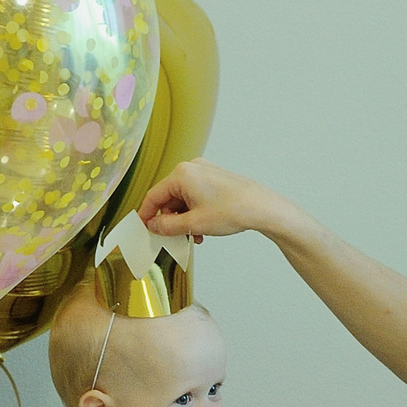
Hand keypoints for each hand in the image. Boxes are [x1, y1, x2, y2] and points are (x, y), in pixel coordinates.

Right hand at [135, 159, 306, 241]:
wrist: (262, 207)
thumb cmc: (233, 210)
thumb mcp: (194, 224)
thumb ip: (168, 226)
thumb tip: (154, 225)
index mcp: (182, 175)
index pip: (154, 195)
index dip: (147, 214)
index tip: (145, 228)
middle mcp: (192, 169)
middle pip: (169, 197)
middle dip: (171, 219)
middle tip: (174, 237)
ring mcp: (205, 172)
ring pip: (184, 198)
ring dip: (184, 219)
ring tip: (194, 236)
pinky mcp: (215, 179)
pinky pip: (196, 196)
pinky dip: (196, 212)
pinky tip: (203, 228)